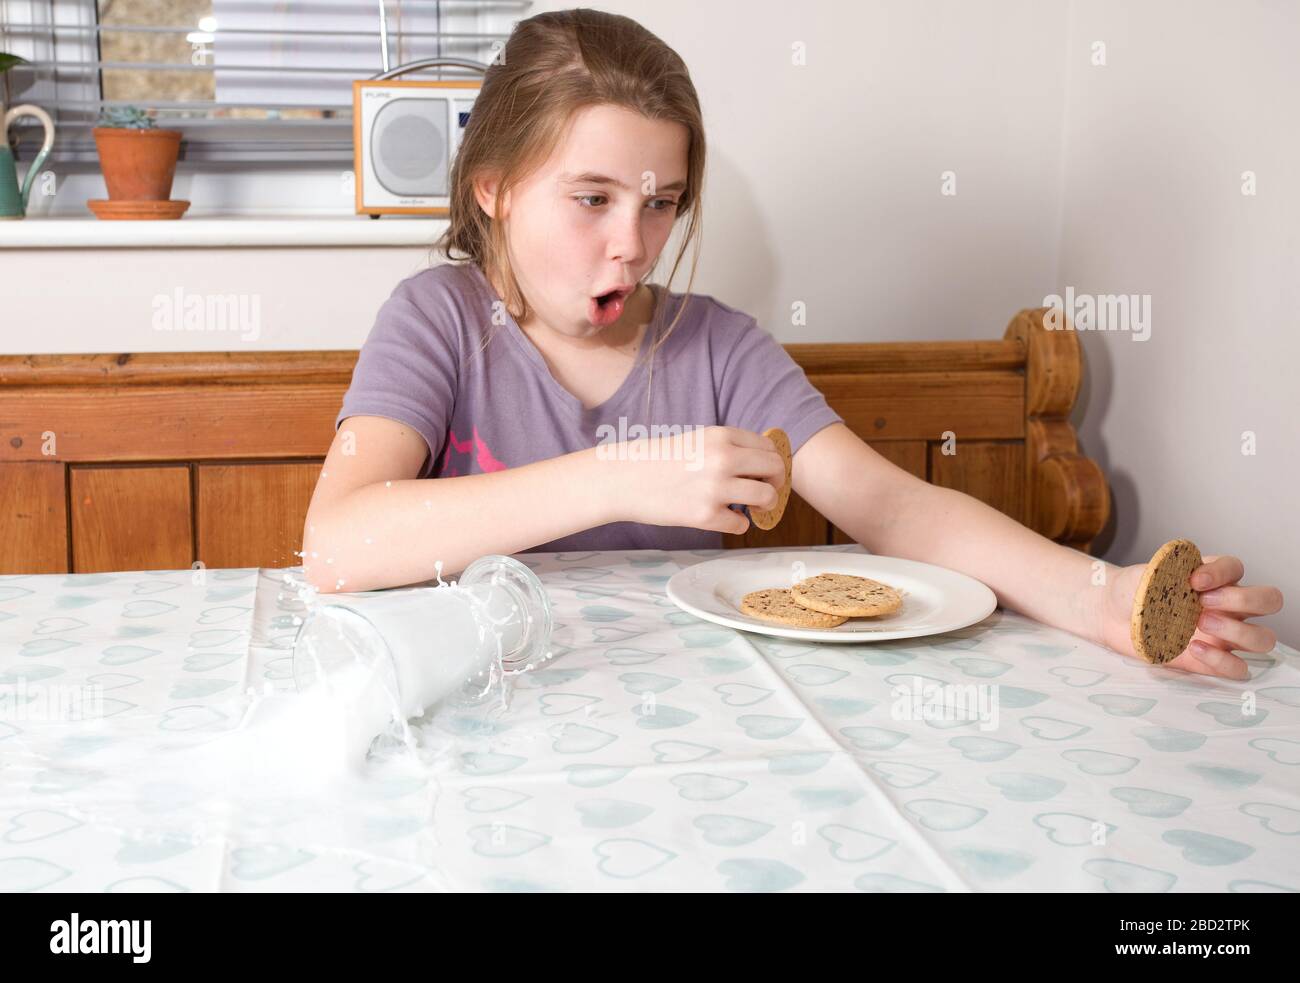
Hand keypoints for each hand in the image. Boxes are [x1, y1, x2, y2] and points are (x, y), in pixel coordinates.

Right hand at [601, 425, 784, 534]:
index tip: (765, 473)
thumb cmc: (659, 461)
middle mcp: (723, 458)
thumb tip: (765, 462)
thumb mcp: (697, 440)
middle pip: (775, 470)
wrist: (623, 479)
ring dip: (764, 505)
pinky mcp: (705, 516)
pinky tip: (723, 517)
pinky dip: (736, 523)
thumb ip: (728, 447)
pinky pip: (741, 524)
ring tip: (750, 507)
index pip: (769, 447)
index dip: (772, 462)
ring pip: (766, 498)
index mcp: (721, 436)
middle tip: (764, 490)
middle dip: (775, 483)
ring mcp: (715, 488)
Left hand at [1100, 554, 1282, 679]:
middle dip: (1245, 599)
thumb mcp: (1145, 573)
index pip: (1237, 568)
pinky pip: (1238, 669)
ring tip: (1201, 623)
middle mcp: (1227, 606)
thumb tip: (1188, 568)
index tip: (1193, 580)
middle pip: (1270, 600)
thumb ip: (1168, 569)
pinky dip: (1222, 662)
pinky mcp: (1211, 662)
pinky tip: (1194, 648)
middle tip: (1204, 602)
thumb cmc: (1133, 591)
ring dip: (1239, 631)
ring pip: (1263, 638)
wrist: (1110, 614)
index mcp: (1214, 579)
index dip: (1221, 572)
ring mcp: (1223, 636)